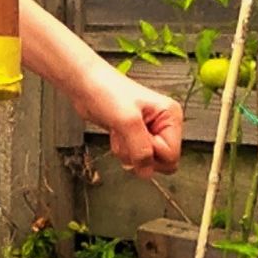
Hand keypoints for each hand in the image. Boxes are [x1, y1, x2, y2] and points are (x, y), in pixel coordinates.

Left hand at [71, 65, 182, 180]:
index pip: (171, 155)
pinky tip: (116, 133)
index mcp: (171, 116)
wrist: (86, 85)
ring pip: (146, 162)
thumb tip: (147, 172)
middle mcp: (164, 125)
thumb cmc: (106, 91)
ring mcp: (150, 132)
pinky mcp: (136, 137)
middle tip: (128, 135)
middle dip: (139, 155)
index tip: (138, 136)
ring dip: (127, 152)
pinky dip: (122, 150)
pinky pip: (134, 157)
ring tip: (120, 131)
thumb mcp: (127, 121)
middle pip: (161, 162)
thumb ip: (140, 148)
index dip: (151, 153)